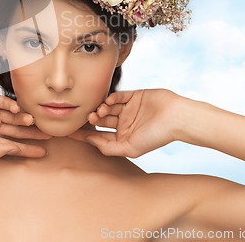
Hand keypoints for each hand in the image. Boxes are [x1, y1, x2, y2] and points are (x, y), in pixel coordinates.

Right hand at [0, 80, 50, 158]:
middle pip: (17, 131)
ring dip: (24, 119)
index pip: (12, 145)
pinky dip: (13, 105)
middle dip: (32, 134)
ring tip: (33, 121)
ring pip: (14, 116)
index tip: (43, 152)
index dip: (27, 149)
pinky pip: (6, 102)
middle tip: (49, 135)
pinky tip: (18, 109)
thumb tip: (14, 152)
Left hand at [70, 88, 184, 157]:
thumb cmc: (156, 136)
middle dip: (92, 119)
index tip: (68, 132)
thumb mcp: (130, 148)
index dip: (84, 133)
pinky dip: (110, 97)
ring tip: (99, 111)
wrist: (175, 118)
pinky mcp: (133, 96)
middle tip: (87, 117)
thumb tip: (90, 141)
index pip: (98, 135)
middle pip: (101, 120)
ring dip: (100, 108)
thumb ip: (109, 147)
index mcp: (122, 137)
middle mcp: (124, 123)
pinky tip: (108, 101)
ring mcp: (128, 109)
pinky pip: (117, 95)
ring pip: (107, 107)